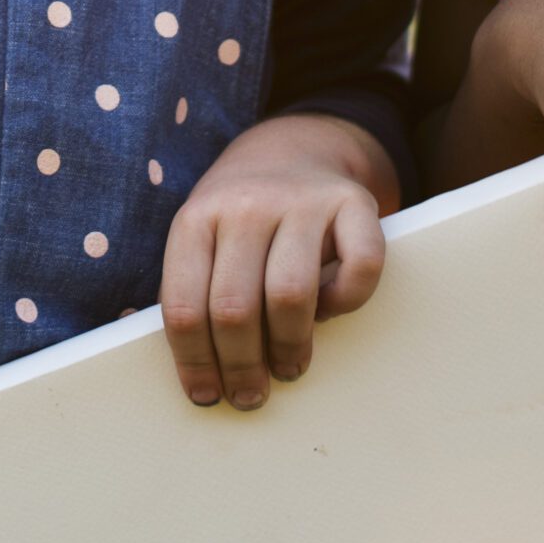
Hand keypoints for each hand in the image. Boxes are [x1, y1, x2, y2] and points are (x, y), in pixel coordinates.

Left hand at [158, 112, 394, 411]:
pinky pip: (358, 268)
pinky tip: (328, 310)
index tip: (206, 395)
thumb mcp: (203, 237)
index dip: (194, 362)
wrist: (293, 147)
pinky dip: (345, 302)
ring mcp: (301, 201)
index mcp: (196, 219)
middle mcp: (245, 206)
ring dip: (289, 347)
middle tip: (250, 395)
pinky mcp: (353, 202)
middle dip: (241, 368)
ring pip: (290, 295)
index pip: (184, 306)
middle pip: (234, 308)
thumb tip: (206, 375)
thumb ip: (198, 289)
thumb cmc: (241, 218)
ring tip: (288, 367)